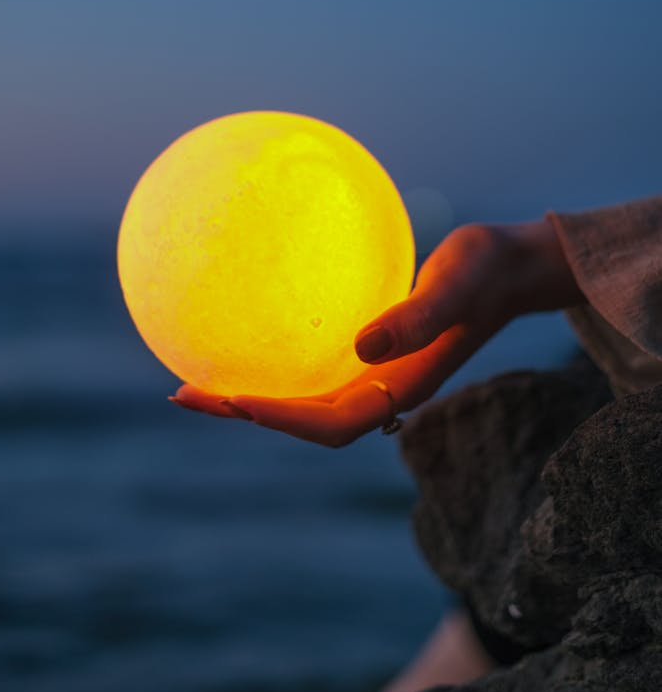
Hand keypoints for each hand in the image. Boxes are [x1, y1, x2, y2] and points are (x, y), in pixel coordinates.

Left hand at [171, 219, 583, 446]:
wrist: (510, 268)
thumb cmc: (487, 270)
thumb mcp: (456, 285)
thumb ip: (417, 317)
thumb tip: (362, 348)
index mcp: (402, 388)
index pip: (330, 423)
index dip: (280, 418)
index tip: (232, 398)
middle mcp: (383, 389)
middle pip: (303, 421)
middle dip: (242, 411)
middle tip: (181, 392)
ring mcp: (376, 374)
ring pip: (303, 398)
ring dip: (249, 393)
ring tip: (193, 374)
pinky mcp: (371, 350)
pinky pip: (311, 366)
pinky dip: (273, 361)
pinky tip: (245, 335)